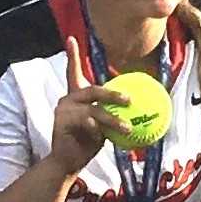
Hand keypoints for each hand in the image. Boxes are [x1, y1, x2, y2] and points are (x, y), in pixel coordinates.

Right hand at [48, 40, 123, 178]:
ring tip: (127, 127)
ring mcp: (64, 110)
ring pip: (94, 109)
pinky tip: (102, 136)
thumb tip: (138, 109)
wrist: (66, 163)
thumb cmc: (85, 144)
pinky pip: (87, 122)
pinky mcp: (63, 122)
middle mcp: (68, 99)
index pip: (74, 71)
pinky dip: (98, 129)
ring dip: (113, 119)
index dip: (73, 55)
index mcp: (75, 96)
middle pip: (93, 89)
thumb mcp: (101, 127)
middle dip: (113, 94)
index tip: (72, 38)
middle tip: (130, 100)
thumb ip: (110, 115)